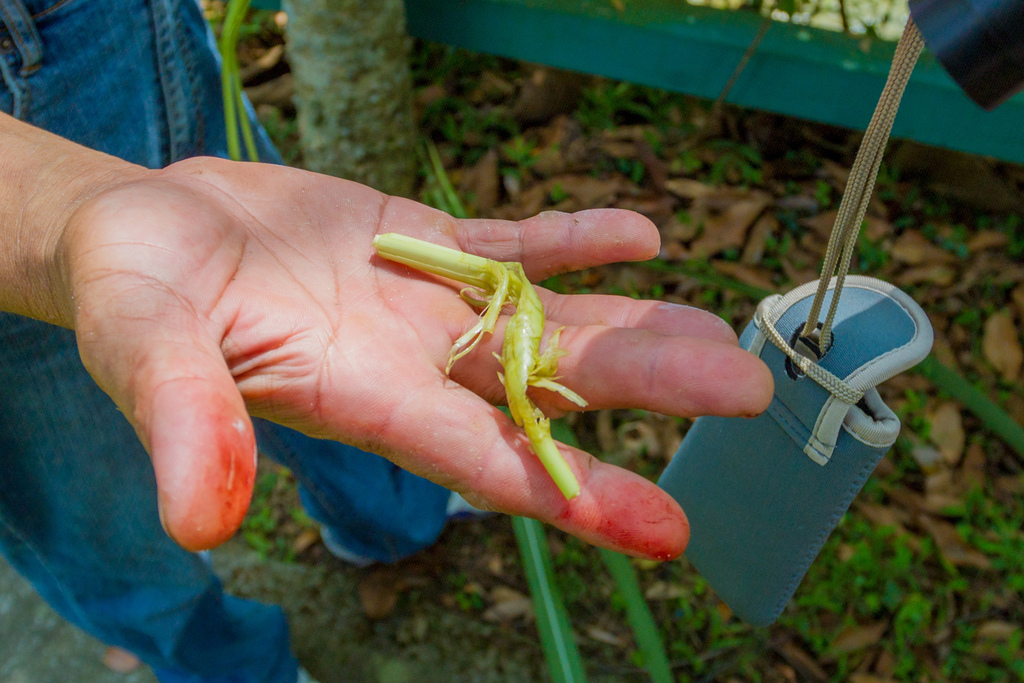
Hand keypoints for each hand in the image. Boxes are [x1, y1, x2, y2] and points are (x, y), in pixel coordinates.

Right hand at [55, 156, 772, 558]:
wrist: (145, 234)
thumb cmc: (130, 296)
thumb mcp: (142, 352)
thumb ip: (183, 424)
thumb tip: (200, 521)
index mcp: (361, 402)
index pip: (482, 459)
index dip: (571, 491)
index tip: (664, 526)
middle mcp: (413, 364)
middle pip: (544, 384)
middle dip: (643, 385)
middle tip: (746, 392)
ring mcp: (428, 302)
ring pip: (546, 316)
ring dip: (631, 321)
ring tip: (720, 331)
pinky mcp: (422, 239)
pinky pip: (512, 241)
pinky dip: (570, 238)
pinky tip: (637, 234)